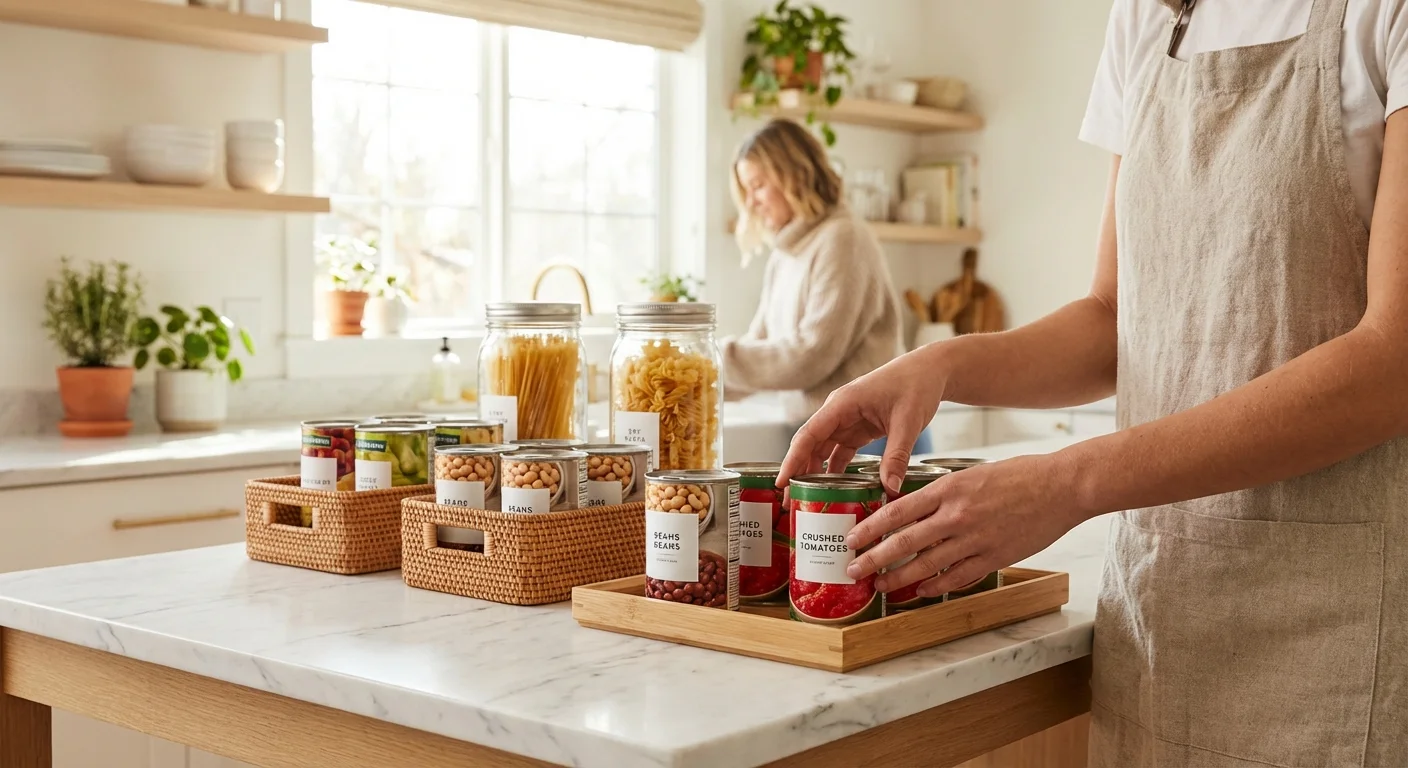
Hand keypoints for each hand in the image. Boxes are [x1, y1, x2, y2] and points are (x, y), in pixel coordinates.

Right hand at [778, 348, 948, 492]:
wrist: (930, 371)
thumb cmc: (916, 385)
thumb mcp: (908, 421)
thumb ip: (897, 455)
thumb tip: (889, 488)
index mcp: (842, 404)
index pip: (809, 434)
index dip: (792, 459)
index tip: (781, 482)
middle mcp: (838, 412)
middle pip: (810, 445)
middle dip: (798, 473)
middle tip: (789, 502)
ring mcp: (847, 421)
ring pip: (822, 450)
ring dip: (814, 474)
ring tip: (806, 501)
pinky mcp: (858, 429)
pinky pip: (840, 452)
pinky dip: (835, 471)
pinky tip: (833, 491)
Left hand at [843, 452, 1086, 596]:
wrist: (1061, 486)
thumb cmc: (1019, 475)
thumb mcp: (971, 474)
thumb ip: (942, 492)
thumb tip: (912, 508)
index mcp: (948, 489)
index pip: (897, 511)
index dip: (870, 528)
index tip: (852, 538)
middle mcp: (956, 515)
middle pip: (904, 542)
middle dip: (873, 558)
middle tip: (853, 569)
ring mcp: (975, 539)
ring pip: (927, 565)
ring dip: (899, 578)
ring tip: (879, 585)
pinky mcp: (994, 557)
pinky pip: (957, 577)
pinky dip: (935, 586)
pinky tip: (920, 591)